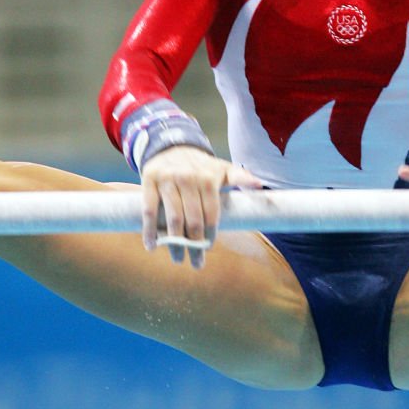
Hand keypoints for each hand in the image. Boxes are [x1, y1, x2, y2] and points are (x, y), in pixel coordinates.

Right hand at [140, 145, 262, 267]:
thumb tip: (260, 185)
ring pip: (172, 218)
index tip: (208, 248)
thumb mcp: (223, 169)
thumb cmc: (202, 166)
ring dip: (174, 243)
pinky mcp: (150, 179)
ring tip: (178, 258)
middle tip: (196, 262)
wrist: (173, 146)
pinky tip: (152, 246)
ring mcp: (168, 179)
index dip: (210, 234)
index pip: (211, 214)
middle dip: (194, 245)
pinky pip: (149, 209)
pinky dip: (150, 230)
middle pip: (193, 220)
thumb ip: (241, 178)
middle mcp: (189, 178)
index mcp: (209, 178)